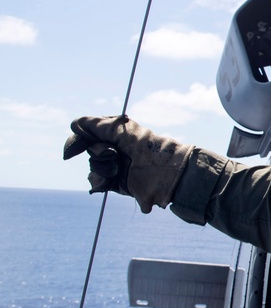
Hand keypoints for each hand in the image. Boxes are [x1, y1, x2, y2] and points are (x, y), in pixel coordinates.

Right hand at [63, 115, 193, 212]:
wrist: (163, 171)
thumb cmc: (145, 146)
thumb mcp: (119, 129)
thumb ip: (95, 125)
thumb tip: (74, 124)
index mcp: (118, 135)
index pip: (91, 135)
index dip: (79, 141)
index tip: (71, 150)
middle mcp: (117, 150)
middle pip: (90, 151)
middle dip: (99, 151)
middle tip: (114, 153)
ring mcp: (117, 166)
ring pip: (93, 167)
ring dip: (101, 167)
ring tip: (119, 167)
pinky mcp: (118, 183)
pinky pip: (97, 183)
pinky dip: (100, 181)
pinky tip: (111, 179)